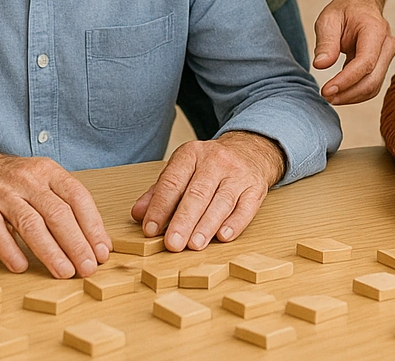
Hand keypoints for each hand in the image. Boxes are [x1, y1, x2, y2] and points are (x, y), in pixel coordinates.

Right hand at [0, 154, 110, 278]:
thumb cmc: (12, 181)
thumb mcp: (42, 181)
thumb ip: (66, 206)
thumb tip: (96, 243)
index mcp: (48, 171)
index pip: (77, 198)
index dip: (92, 226)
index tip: (102, 252)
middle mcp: (27, 179)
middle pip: (57, 213)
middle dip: (76, 244)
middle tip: (88, 268)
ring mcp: (2, 192)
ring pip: (30, 224)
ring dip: (50, 252)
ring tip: (64, 272)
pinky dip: (10, 250)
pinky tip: (21, 267)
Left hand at [131, 132, 284, 251]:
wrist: (250, 150)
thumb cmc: (209, 166)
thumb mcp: (183, 169)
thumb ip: (160, 192)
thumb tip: (138, 214)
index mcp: (191, 154)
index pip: (172, 182)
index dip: (160, 207)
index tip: (150, 229)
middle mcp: (215, 161)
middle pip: (197, 193)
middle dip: (183, 220)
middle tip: (172, 243)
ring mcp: (238, 174)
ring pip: (221, 201)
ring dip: (206, 226)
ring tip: (194, 245)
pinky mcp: (256, 188)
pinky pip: (246, 207)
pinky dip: (234, 223)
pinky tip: (223, 236)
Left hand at [313, 0, 394, 103]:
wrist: (361, 3)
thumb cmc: (345, 10)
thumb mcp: (329, 19)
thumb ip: (326, 42)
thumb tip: (320, 65)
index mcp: (375, 30)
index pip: (365, 62)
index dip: (346, 80)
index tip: (326, 90)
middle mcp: (387, 44)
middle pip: (372, 79)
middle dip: (348, 93)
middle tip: (325, 96)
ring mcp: (388, 56)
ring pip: (373, 86)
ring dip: (351, 97)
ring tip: (329, 96)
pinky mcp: (382, 65)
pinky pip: (371, 85)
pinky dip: (355, 93)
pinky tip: (338, 92)